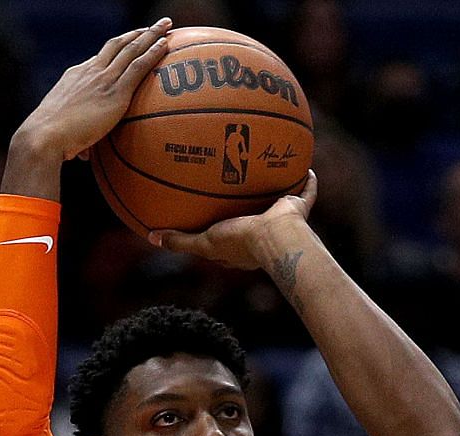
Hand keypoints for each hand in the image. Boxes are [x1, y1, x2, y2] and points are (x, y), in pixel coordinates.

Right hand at [15, 22, 173, 162]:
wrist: (45, 135)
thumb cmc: (53, 141)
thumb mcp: (67, 128)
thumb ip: (80, 135)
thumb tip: (83, 154)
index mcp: (77, 76)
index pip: (101, 58)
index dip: (119, 48)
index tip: (132, 42)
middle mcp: (90, 71)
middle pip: (118, 45)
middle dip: (138, 33)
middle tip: (154, 25)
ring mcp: (102, 78)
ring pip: (131, 49)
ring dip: (151, 35)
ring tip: (166, 25)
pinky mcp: (115, 91)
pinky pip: (139, 66)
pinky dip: (153, 53)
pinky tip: (166, 45)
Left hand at [151, 171, 318, 269]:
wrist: (275, 238)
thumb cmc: (241, 241)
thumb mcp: (204, 242)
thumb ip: (181, 240)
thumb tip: (152, 237)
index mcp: (243, 244)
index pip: (229, 236)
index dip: (220, 227)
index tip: (211, 213)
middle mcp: (263, 233)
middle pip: (253, 216)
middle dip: (247, 203)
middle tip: (237, 186)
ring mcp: (283, 222)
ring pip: (279, 203)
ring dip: (276, 189)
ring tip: (269, 170)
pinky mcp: (299, 210)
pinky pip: (305, 193)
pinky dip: (307, 183)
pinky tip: (306, 168)